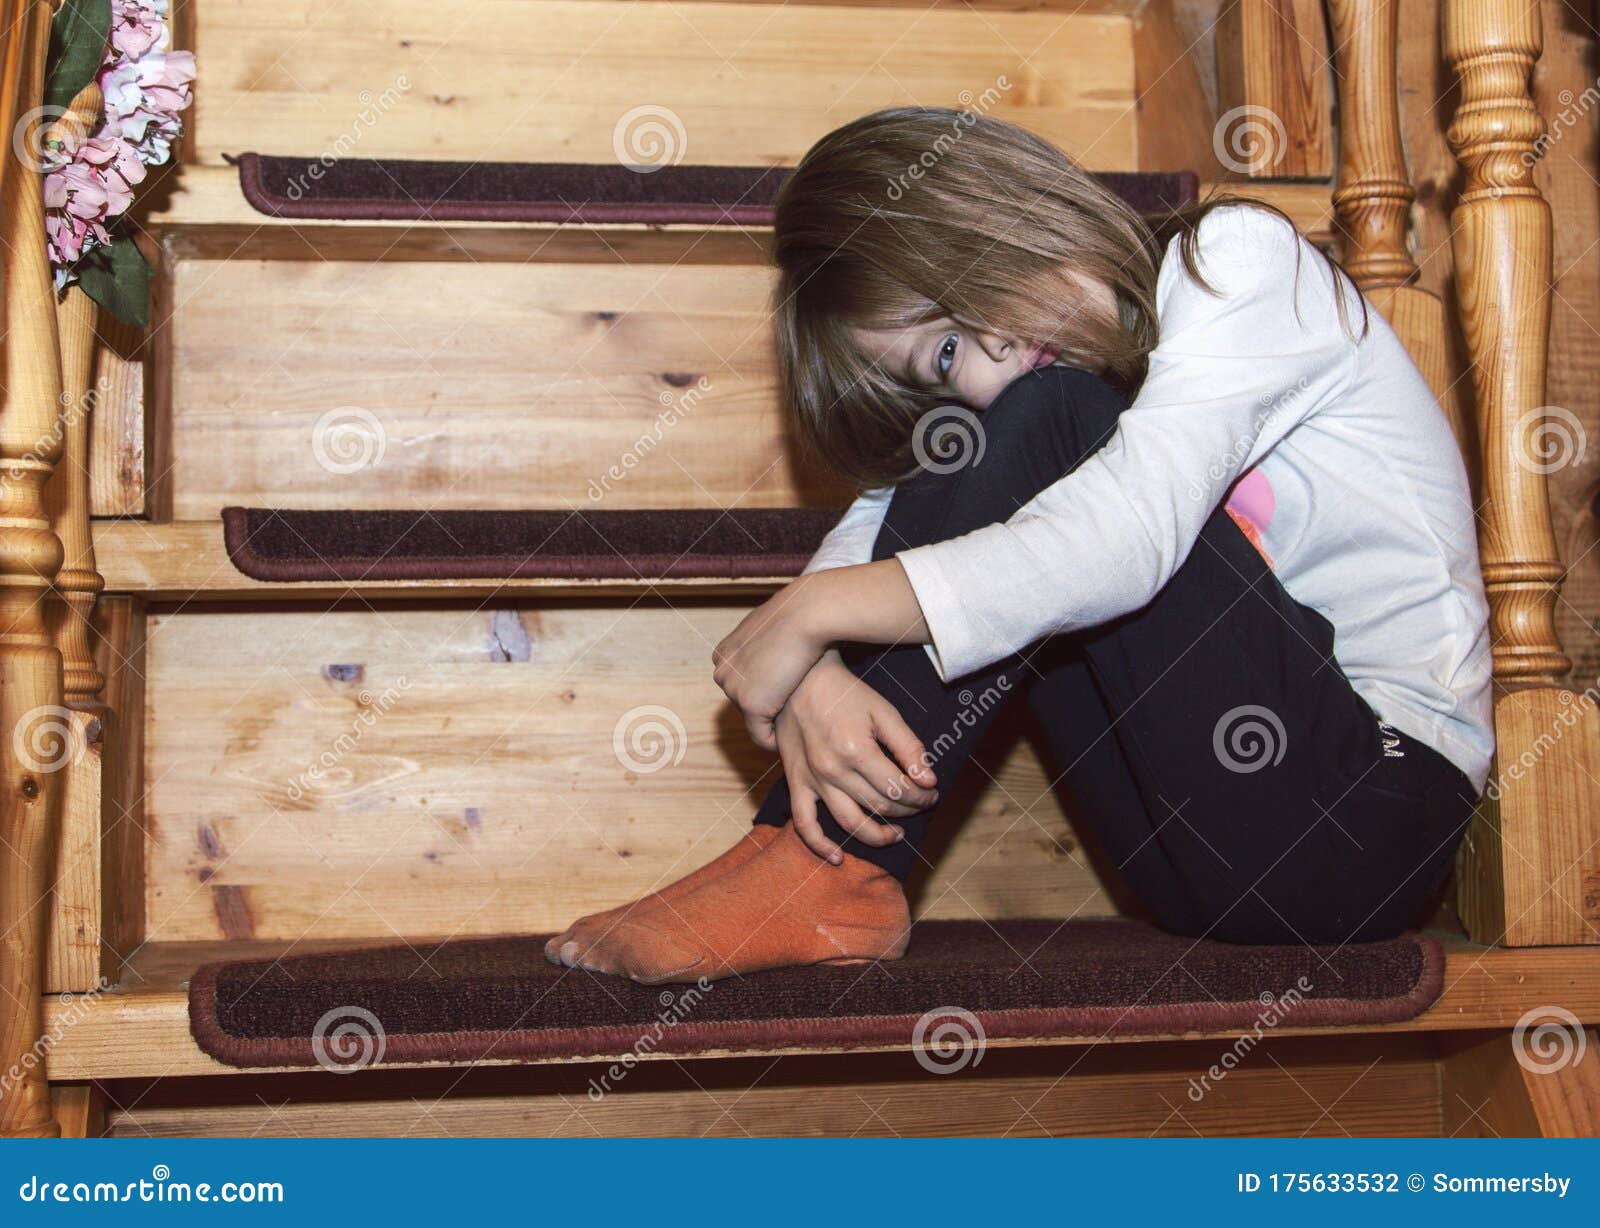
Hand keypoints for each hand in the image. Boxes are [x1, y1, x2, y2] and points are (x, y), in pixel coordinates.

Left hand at [713, 575, 828, 748]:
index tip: (788, 691)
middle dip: (768, 706)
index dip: (766, 690)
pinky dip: (773, 741)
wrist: (806, 614)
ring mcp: (734, 689)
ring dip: (774, 720)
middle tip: (796, 705)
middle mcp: (722, 672)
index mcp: (724, 654)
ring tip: (798, 715)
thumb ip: (765, 644)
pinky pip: (761, 736)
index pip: (741, 685)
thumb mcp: (771, 627)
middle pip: (745, 704)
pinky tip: (791, 737)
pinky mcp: (750, 704)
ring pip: (753, 720)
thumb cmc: (799, 615)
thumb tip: (776, 647)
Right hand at [775, 651, 939, 863]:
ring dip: (877, 835)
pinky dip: (820, 846)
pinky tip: (839, 858)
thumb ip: (909, 747)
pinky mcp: (796, 782)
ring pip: (850, 823)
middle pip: (879, 807)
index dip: (921, 797)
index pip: (899, 789)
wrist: (798, 681)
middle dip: (908, 811)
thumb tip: (929, 780)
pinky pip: (805, 824)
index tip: (932, 793)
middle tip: (920, 804)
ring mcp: (812, 780)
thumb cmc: (845, 693)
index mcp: (858, 751)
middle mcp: (834, 770)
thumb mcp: (884, 712)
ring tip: (896, 834)